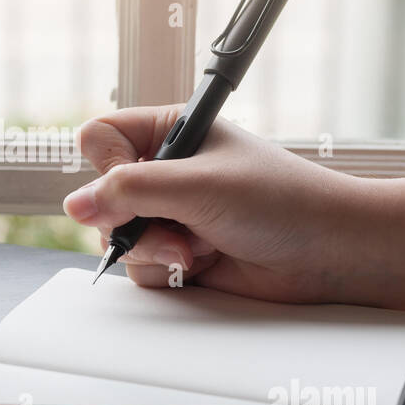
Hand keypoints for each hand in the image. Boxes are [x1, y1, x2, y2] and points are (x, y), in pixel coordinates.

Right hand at [63, 105, 366, 301]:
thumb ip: (131, 191)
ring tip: (195, 251)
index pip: (100, 139)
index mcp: (171, 132)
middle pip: (101, 196)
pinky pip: (141, 269)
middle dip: (133, 221)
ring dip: (152, 250)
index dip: (105, 166)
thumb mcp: (199, 184)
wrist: (330, 254)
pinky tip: (201, 266)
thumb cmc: (282, 202)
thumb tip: (74, 206)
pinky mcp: (179, 256)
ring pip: (117, 238)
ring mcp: (171, 216)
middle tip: (171, 228)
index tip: (130, 186)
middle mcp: (166, 172)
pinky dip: (165, 273)